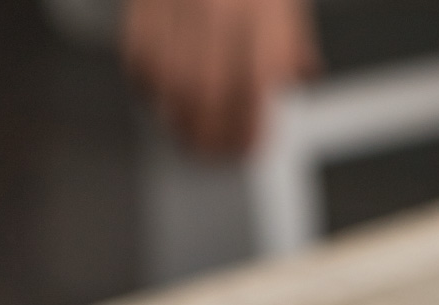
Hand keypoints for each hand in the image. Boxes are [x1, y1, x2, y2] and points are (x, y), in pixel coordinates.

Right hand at [122, 0, 319, 157]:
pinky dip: (149, 87)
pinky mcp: (144, 6)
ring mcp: (177, 9)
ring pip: (169, 88)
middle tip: (216, 155)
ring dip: (178, 123)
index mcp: (260, 14)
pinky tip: (163, 94)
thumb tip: (299, 77)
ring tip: (189, 137)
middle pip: (207, 100)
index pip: (253, 95)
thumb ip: (290, 36)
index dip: (248, 132)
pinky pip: (139, 61)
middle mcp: (219, 12)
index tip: (250, 150)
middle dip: (211, 139)